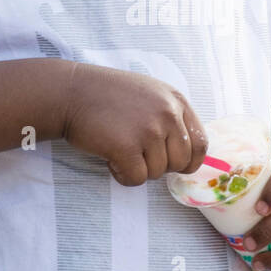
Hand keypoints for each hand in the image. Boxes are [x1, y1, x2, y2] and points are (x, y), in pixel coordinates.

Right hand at [62, 63, 207, 186]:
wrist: (70, 91)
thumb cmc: (107, 95)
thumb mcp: (150, 93)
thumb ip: (170, 116)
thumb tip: (188, 154)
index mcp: (176, 100)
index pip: (200, 143)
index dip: (188, 160)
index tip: (172, 164)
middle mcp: (167, 114)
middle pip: (181, 162)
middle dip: (159, 166)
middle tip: (137, 154)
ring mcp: (148, 130)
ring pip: (157, 173)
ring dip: (137, 168)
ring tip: (119, 148)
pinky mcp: (127, 146)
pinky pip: (137, 179)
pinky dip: (122, 175)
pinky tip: (110, 158)